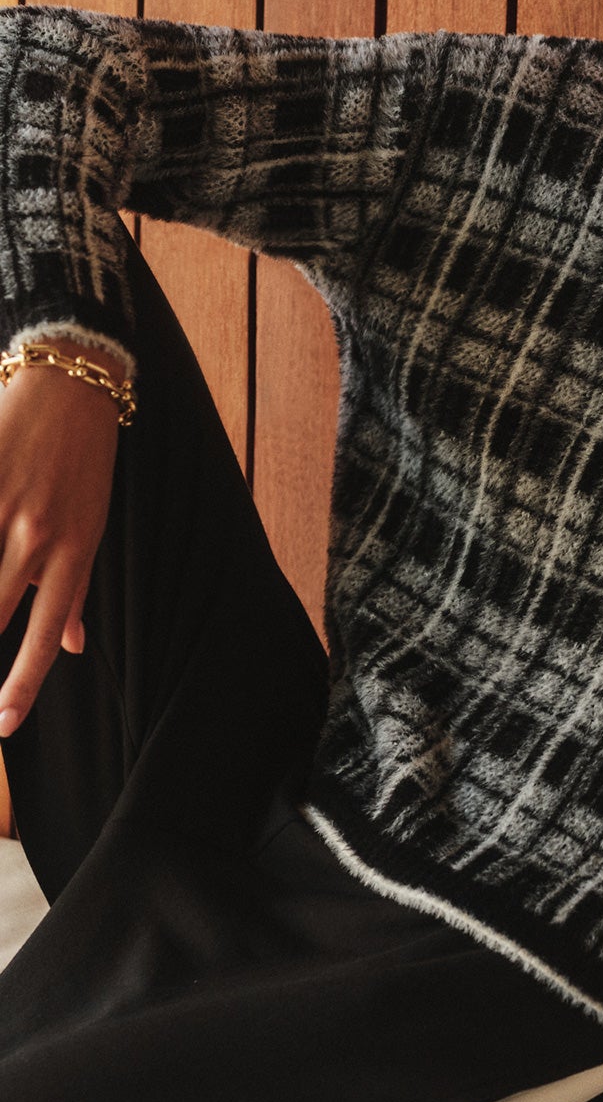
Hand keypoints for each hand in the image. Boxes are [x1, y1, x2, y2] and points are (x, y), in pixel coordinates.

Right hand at [0, 342, 124, 734]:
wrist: (74, 379)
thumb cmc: (84, 459)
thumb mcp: (94, 522)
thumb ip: (76, 588)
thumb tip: (72, 647)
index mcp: (73, 549)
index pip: (45, 632)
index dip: (24, 683)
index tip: (3, 723)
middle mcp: (37, 532)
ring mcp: (1, 501)